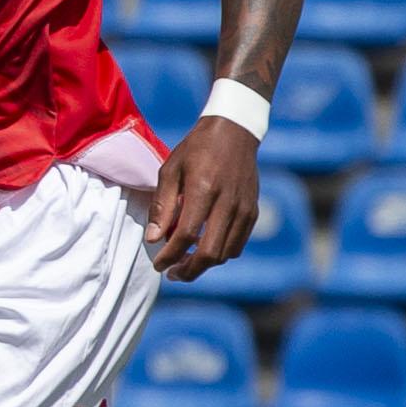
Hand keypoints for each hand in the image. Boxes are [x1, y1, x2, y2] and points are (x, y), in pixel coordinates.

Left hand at [143, 120, 261, 281]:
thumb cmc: (196, 150)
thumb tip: (152, 239)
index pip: (186, 235)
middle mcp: (227, 202)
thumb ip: (162, 206)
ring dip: (204, 265)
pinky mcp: (253, 212)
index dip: (170, 256)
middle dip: (189, 270)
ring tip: (184, 263)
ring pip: (225, 253)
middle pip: (210, 253)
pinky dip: (220, 253)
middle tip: (172, 274)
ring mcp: (244, 209)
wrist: (234, 132)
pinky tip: (204, 248)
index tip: (157, 264)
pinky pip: (237, 244)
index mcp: (203, 189)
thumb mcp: (170, 170)